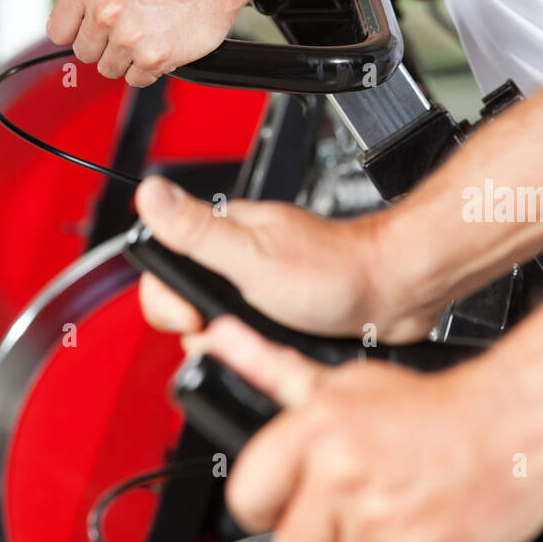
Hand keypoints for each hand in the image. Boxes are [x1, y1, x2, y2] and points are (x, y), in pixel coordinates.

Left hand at [34, 0, 245, 86]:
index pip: (58, 32)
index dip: (76, 27)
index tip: (93, 20)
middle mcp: (105, 12)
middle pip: (84, 53)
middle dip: (102, 41)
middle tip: (126, 20)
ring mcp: (130, 38)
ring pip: (108, 68)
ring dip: (124, 55)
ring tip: (144, 28)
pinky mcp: (153, 58)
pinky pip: (135, 78)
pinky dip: (146, 66)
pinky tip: (158, 40)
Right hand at [135, 176, 429, 341]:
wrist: (393, 295)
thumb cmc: (334, 270)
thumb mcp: (252, 255)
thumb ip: (196, 230)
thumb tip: (149, 193)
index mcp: (223, 234)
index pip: (161, 269)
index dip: (168, 302)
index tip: (195, 315)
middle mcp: (237, 255)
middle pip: (185, 302)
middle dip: (203, 329)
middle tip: (235, 330)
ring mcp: (258, 283)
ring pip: (217, 324)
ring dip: (234, 341)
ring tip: (263, 339)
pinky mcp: (279, 310)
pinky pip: (249, 336)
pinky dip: (259, 348)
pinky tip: (277, 345)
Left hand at [196, 318, 542, 541]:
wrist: (513, 423)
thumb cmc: (429, 404)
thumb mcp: (345, 381)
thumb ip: (273, 370)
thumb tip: (219, 342)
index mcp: (316, 429)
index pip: (247, 495)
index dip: (265, 501)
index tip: (283, 498)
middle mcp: (342, 474)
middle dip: (316, 535)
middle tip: (348, 505)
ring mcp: (380, 521)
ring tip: (392, 505)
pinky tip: (418, 522)